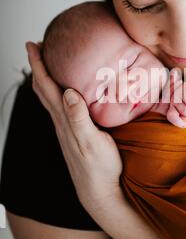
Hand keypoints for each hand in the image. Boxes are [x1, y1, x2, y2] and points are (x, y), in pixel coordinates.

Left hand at [25, 41, 122, 210]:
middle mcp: (61, 122)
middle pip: (43, 90)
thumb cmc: (100, 169)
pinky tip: (63, 93)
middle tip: (36, 47)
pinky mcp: (73, 135)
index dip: (38, 65)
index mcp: (65, 120)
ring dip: (44, 79)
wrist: (99, 193)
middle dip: (38, 67)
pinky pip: (58, 108)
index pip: (46, 87)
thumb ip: (79, 118)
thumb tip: (68, 92)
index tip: (32, 45)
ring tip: (46, 65)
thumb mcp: (93, 143)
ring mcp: (65, 129)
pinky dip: (55, 93)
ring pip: (49, 99)